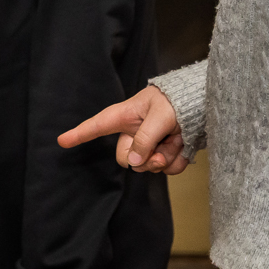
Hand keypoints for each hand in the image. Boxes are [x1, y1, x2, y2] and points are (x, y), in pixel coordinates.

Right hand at [58, 85, 190, 174]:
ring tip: (178, 140)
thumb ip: (145, 139)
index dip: (80, 133)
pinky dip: (178, 161)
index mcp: (127, 115)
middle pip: (127, 158)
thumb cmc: (180, 100)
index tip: (62, 141)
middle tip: (161, 154)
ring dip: (166, 158)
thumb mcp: (160, 116)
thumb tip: (134, 163)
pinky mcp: (167, 151)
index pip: (98, 125)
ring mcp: (152, 142)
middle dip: (145, 160)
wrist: (206, 102)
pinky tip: (184, 146)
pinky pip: (167, 168)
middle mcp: (136, 131)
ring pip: (149, 166)